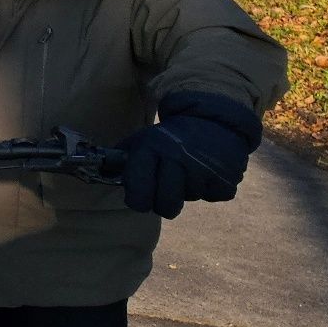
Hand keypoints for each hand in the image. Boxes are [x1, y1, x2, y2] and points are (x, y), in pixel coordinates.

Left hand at [119, 92, 263, 218]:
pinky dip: (211, 188)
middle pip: (165, 207)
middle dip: (163, 203)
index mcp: (151, 149)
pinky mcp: (226, 178)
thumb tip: (102, 174)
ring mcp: (203, 169)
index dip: (137, 200)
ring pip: (189, 200)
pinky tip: (208, 170)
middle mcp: (176, 158)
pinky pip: (212, 196)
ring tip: (190, 169)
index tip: (140, 196)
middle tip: (166, 189)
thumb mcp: (143, 139)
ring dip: (188, 190)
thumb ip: (122, 158)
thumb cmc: (171, 136)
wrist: (213, 119)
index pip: (138, 195)